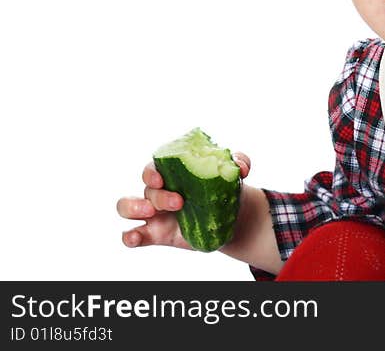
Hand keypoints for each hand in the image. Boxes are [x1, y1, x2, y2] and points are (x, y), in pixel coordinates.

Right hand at [117, 152, 250, 249]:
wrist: (229, 218)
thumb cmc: (223, 190)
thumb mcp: (232, 175)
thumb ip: (237, 163)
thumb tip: (241, 166)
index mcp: (172, 173)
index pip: (154, 167)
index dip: (152, 171)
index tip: (162, 178)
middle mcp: (159, 190)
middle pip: (145, 188)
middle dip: (158, 195)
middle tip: (179, 202)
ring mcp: (154, 213)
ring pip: (126, 207)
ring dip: (134, 207)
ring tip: (152, 212)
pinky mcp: (155, 233)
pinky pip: (132, 234)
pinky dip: (129, 236)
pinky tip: (135, 238)